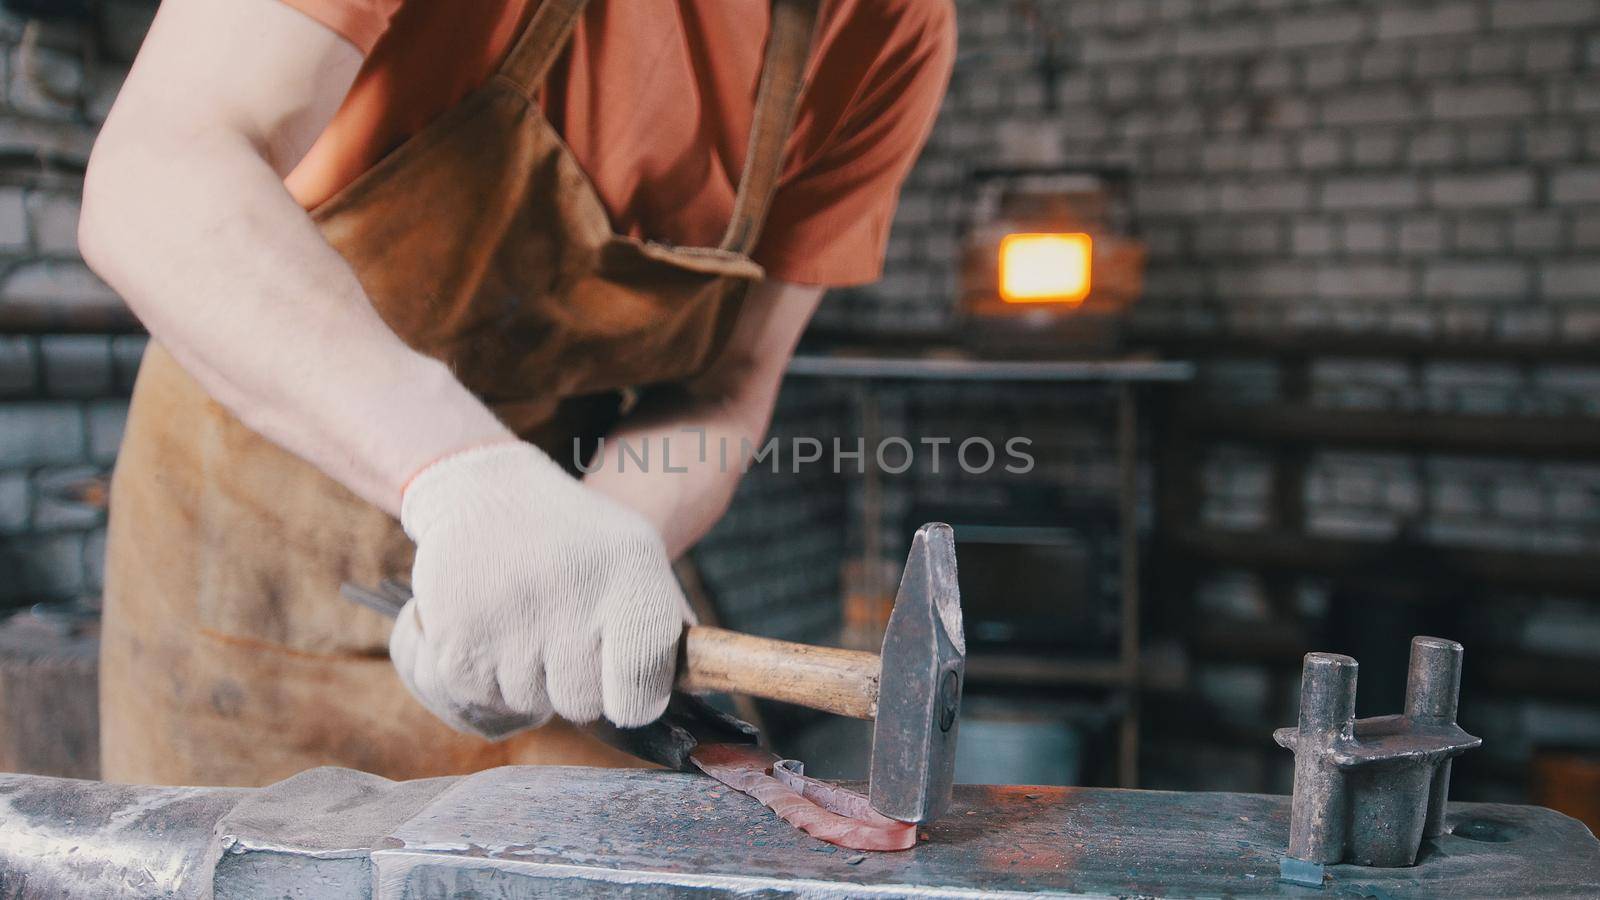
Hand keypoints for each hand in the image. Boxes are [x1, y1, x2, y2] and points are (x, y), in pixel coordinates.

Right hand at [389, 442, 691, 738]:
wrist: (485, 493)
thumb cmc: (577, 540)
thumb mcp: (637, 558)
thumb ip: (669, 629)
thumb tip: (698, 692)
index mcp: (630, 574)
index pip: (644, 687)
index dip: (637, 697)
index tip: (626, 681)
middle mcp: (569, 595)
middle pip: (584, 705)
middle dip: (576, 685)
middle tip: (562, 637)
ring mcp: (507, 620)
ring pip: (530, 708)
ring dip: (528, 685)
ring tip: (524, 627)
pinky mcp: (454, 641)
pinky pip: (483, 707)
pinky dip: (486, 689)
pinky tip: (489, 639)